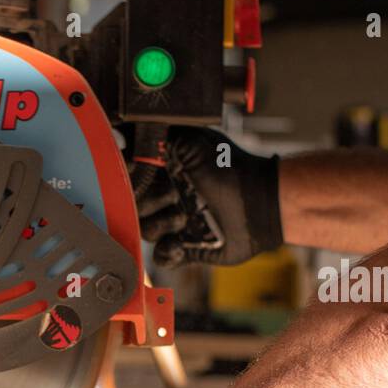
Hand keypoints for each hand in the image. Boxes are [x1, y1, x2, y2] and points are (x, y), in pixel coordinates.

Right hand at [140, 126, 281, 267]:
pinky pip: (161, 256)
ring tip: (186, 217)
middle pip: (133, 205)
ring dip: (162, 224)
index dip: (130, 178)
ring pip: (145, 230)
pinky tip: (181, 242)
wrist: (263, 204)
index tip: (135, 175)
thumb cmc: (232, 169)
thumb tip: (125, 131)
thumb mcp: (192, 141)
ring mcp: (175, 224)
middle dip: (150, 201)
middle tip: (173, 195)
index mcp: (164, 172)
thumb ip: (159, 134)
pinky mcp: (186, 247)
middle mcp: (167, 197)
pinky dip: (167, 251)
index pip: (130, 177)